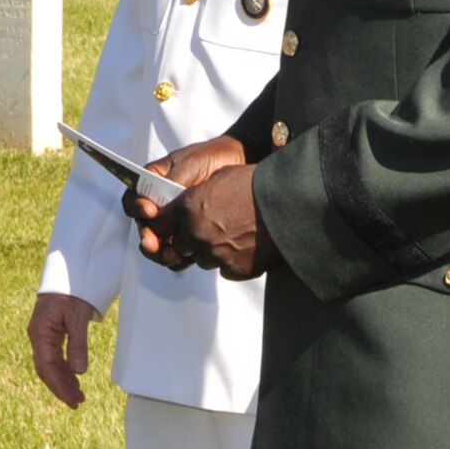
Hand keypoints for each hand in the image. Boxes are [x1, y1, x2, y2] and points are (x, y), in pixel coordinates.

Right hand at [26, 293, 99, 407]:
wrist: (66, 275)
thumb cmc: (71, 292)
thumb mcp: (77, 318)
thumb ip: (77, 345)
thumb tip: (79, 371)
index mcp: (40, 333)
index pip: (46, 367)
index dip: (58, 386)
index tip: (71, 400)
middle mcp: (38, 336)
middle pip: (46, 369)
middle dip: (60, 387)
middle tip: (77, 403)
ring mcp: (42, 335)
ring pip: (50, 365)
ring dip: (63, 381)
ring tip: (78, 396)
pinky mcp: (49, 334)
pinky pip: (54, 357)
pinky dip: (64, 370)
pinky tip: (74, 379)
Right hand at [126, 135, 245, 267]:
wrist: (238, 161)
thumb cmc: (209, 158)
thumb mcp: (188, 165)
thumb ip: (170, 183)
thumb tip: (156, 204)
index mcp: (152, 184)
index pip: (133, 200)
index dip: (136, 208)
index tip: (149, 211)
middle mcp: (160, 204)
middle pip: (145, 227)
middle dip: (147, 238)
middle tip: (152, 245)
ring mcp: (175, 220)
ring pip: (159, 243)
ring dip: (160, 253)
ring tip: (170, 256)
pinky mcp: (192, 233)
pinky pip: (180, 251)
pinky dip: (180, 258)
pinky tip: (187, 258)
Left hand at [143, 163, 281, 279]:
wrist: (290, 205)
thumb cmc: (257, 185)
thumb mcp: (220, 178)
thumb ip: (197, 195)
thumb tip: (188, 204)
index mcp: (188, 208)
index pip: (159, 224)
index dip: (163, 226)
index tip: (169, 227)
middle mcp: (196, 233)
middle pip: (176, 247)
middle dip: (186, 241)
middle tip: (205, 233)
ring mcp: (215, 254)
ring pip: (201, 260)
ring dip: (210, 252)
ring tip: (233, 237)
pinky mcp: (234, 270)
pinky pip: (225, 270)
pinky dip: (232, 261)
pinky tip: (247, 246)